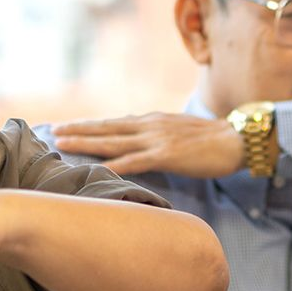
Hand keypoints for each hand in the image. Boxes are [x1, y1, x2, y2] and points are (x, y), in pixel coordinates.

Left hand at [49, 112, 246, 177]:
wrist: (238, 139)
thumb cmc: (215, 140)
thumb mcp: (182, 134)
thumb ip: (162, 139)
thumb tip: (147, 149)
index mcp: (154, 122)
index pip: (115, 123)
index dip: (90, 125)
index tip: (68, 127)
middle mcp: (150, 126)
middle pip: (107, 128)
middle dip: (79, 130)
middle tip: (53, 131)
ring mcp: (157, 140)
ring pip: (114, 141)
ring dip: (86, 142)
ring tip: (62, 143)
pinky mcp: (167, 154)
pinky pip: (135, 161)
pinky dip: (115, 164)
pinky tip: (99, 168)